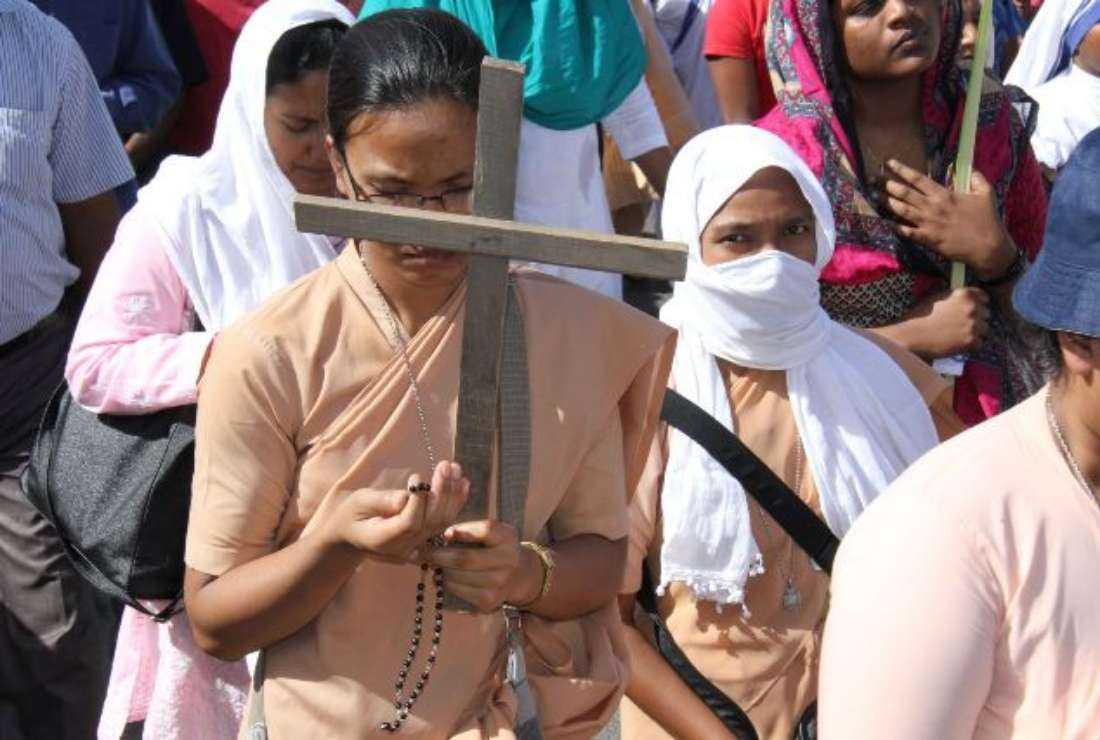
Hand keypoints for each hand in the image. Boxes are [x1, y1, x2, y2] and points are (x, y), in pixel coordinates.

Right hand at [321, 461, 468, 560]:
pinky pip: (444, 522)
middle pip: (430, 521)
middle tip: (445, 465)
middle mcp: (404, 547)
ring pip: (442, 522)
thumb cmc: (352, 514)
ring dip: (452, 494)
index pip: (408, 523)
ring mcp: (417, 546)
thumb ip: (381, 501)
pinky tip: (462, 482)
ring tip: (455, 468)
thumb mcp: (358, 503)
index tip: (416, 475)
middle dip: (441, 492)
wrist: (351, 536)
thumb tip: (405, 497)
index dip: (417, 501)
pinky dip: (455, 502)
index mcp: (383, 540)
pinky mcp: (425, 538)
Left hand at [426, 520, 538, 612]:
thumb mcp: (490, 532)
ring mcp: (499, 583)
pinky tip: (442, 576)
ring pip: (457, 577)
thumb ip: (469, 528)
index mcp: (507, 537)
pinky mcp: (489, 601)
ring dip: (439, 569)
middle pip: (465, 558)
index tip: (444, 533)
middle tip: (420, 551)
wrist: (517, 575)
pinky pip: (457, 591)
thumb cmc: (493, 547)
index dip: (462, 531)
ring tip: (430, 562)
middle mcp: (507, 560)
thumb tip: (437, 534)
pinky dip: (445, 583)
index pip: (485, 530)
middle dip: (438, 555)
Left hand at [884, 161, 1015, 278]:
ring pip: (903, 211)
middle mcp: (933, 207)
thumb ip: (977, 178)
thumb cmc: (987, 219)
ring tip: (877, 197)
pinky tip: (888, 223)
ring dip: (889, 203)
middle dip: (889, 185)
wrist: (988, 246)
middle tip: (875, 180)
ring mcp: (929, 224)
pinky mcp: (928, 239)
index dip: (902, 170)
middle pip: (905, 194)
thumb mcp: (986, 193)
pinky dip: (897, 227)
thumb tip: (970, 168)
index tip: (889, 163)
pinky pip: (908, 232)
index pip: (918, 179)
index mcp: (944, 194)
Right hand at [902, 288, 990, 357]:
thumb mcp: (936, 297)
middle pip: (986, 314)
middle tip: (960, 325)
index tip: (970, 310)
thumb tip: (962, 296)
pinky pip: (979, 343)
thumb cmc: (920, 316)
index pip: (984, 297)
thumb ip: (953, 295)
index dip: (977, 304)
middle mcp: (973, 307)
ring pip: (984, 329)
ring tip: (958, 336)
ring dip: (975, 332)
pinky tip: (956, 344)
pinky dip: (970, 345)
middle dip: (976, 318)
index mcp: (964, 294)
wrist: (913, 336)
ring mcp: (974, 325)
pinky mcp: (972, 341)